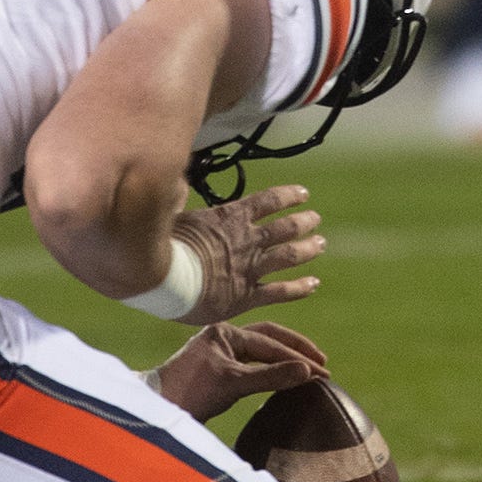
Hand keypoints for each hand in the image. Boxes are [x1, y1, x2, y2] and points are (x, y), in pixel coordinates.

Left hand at [153, 320, 329, 420]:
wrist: (156, 411)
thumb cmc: (189, 394)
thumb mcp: (233, 385)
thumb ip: (270, 377)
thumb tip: (307, 372)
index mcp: (224, 332)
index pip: (270, 341)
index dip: (298, 356)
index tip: (323, 370)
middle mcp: (222, 336)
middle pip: (269, 338)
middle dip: (296, 350)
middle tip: (323, 363)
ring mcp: (219, 353)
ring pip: (261, 352)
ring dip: (285, 359)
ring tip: (310, 369)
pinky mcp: (217, 370)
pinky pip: (252, 364)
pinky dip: (271, 370)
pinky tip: (284, 377)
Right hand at [173, 183, 324, 322]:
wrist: (165, 279)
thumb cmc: (161, 245)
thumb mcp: (169, 212)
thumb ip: (179, 199)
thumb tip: (175, 186)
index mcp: (230, 218)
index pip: (268, 200)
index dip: (288, 195)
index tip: (303, 193)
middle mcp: (247, 240)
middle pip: (285, 227)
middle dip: (303, 222)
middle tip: (315, 219)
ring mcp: (250, 268)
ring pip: (289, 255)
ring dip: (308, 248)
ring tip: (320, 244)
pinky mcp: (247, 296)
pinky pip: (281, 291)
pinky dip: (300, 287)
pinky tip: (313, 284)